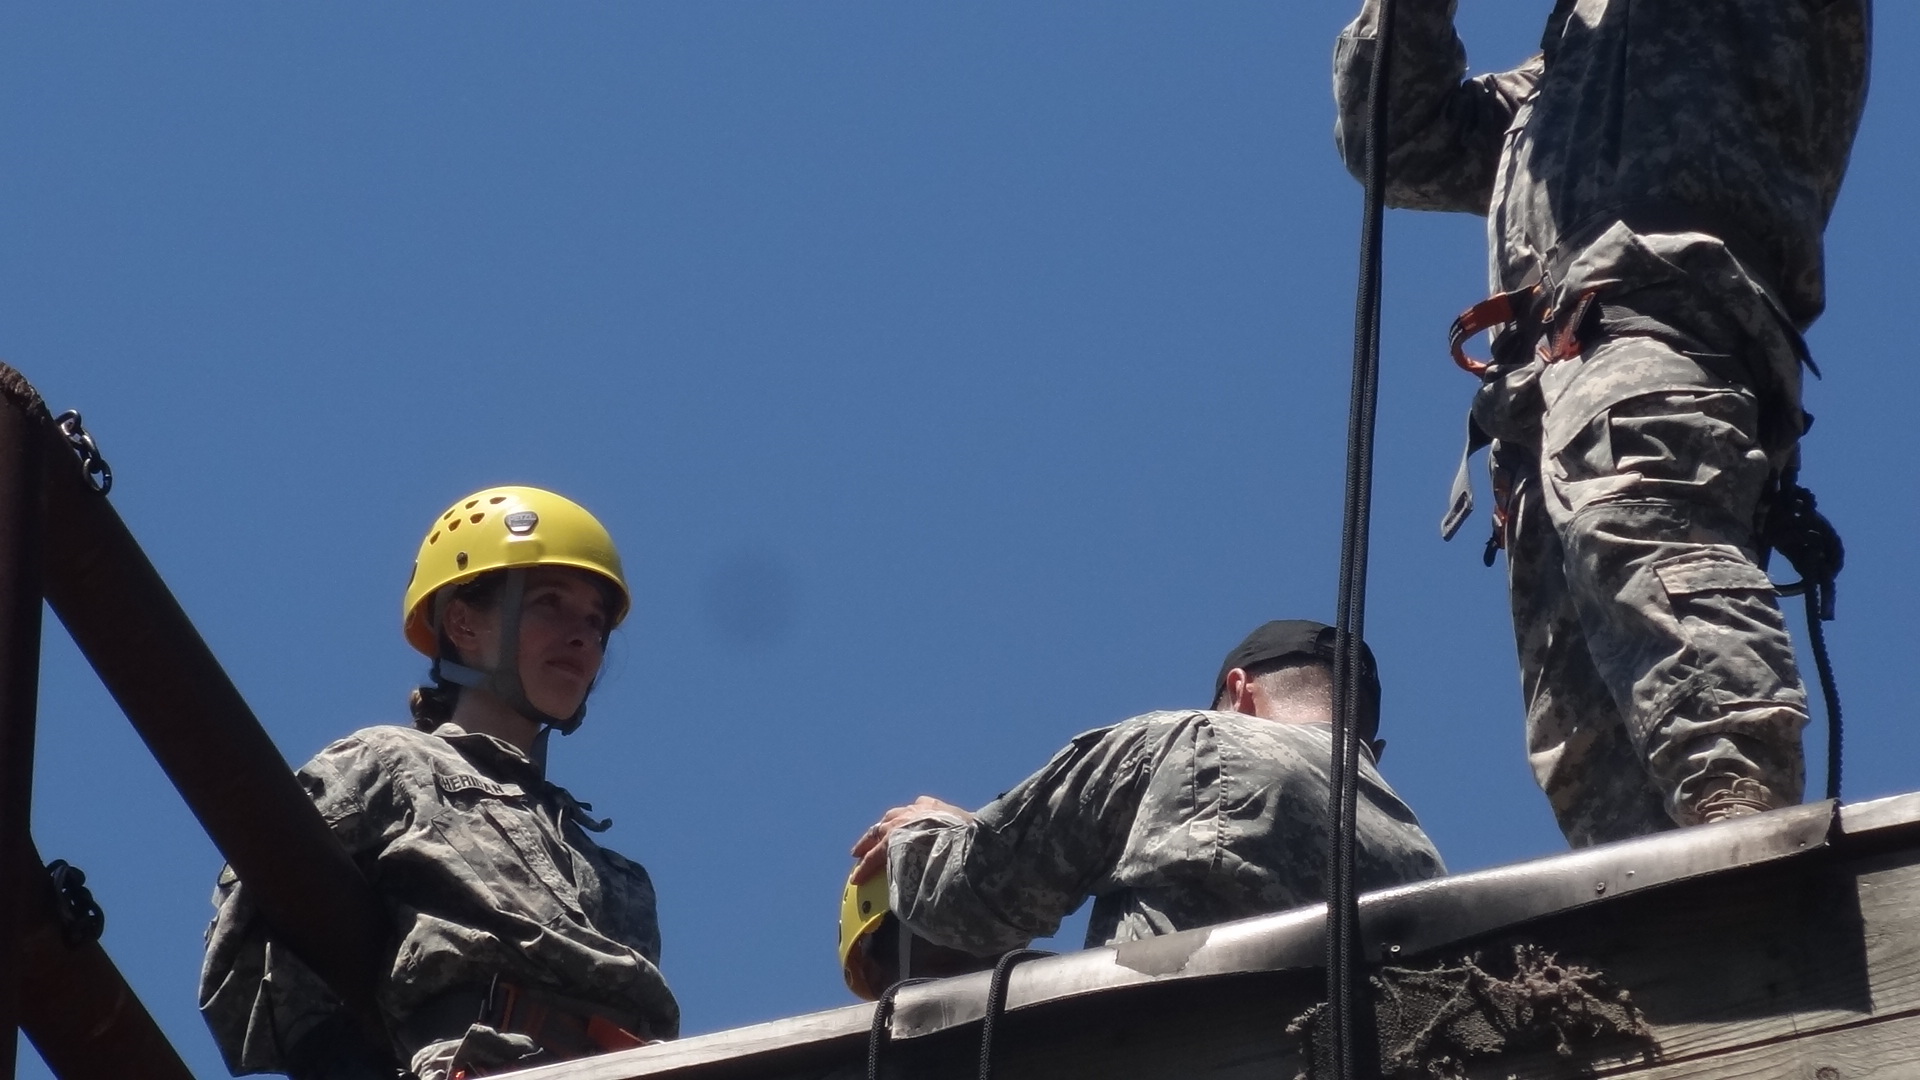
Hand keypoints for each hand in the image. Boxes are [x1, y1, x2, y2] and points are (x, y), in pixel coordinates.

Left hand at [849, 796, 972, 884]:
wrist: (958, 839)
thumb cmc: (973, 837)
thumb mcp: (975, 832)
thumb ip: (974, 838)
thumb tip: (992, 850)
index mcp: (935, 808)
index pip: (920, 807)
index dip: (911, 816)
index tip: (908, 820)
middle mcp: (914, 812)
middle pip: (893, 817)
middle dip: (884, 827)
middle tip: (876, 836)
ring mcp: (900, 826)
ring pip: (878, 833)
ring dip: (868, 844)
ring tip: (858, 853)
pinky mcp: (889, 844)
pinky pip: (873, 857)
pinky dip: (865, 866)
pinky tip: (857, 878)